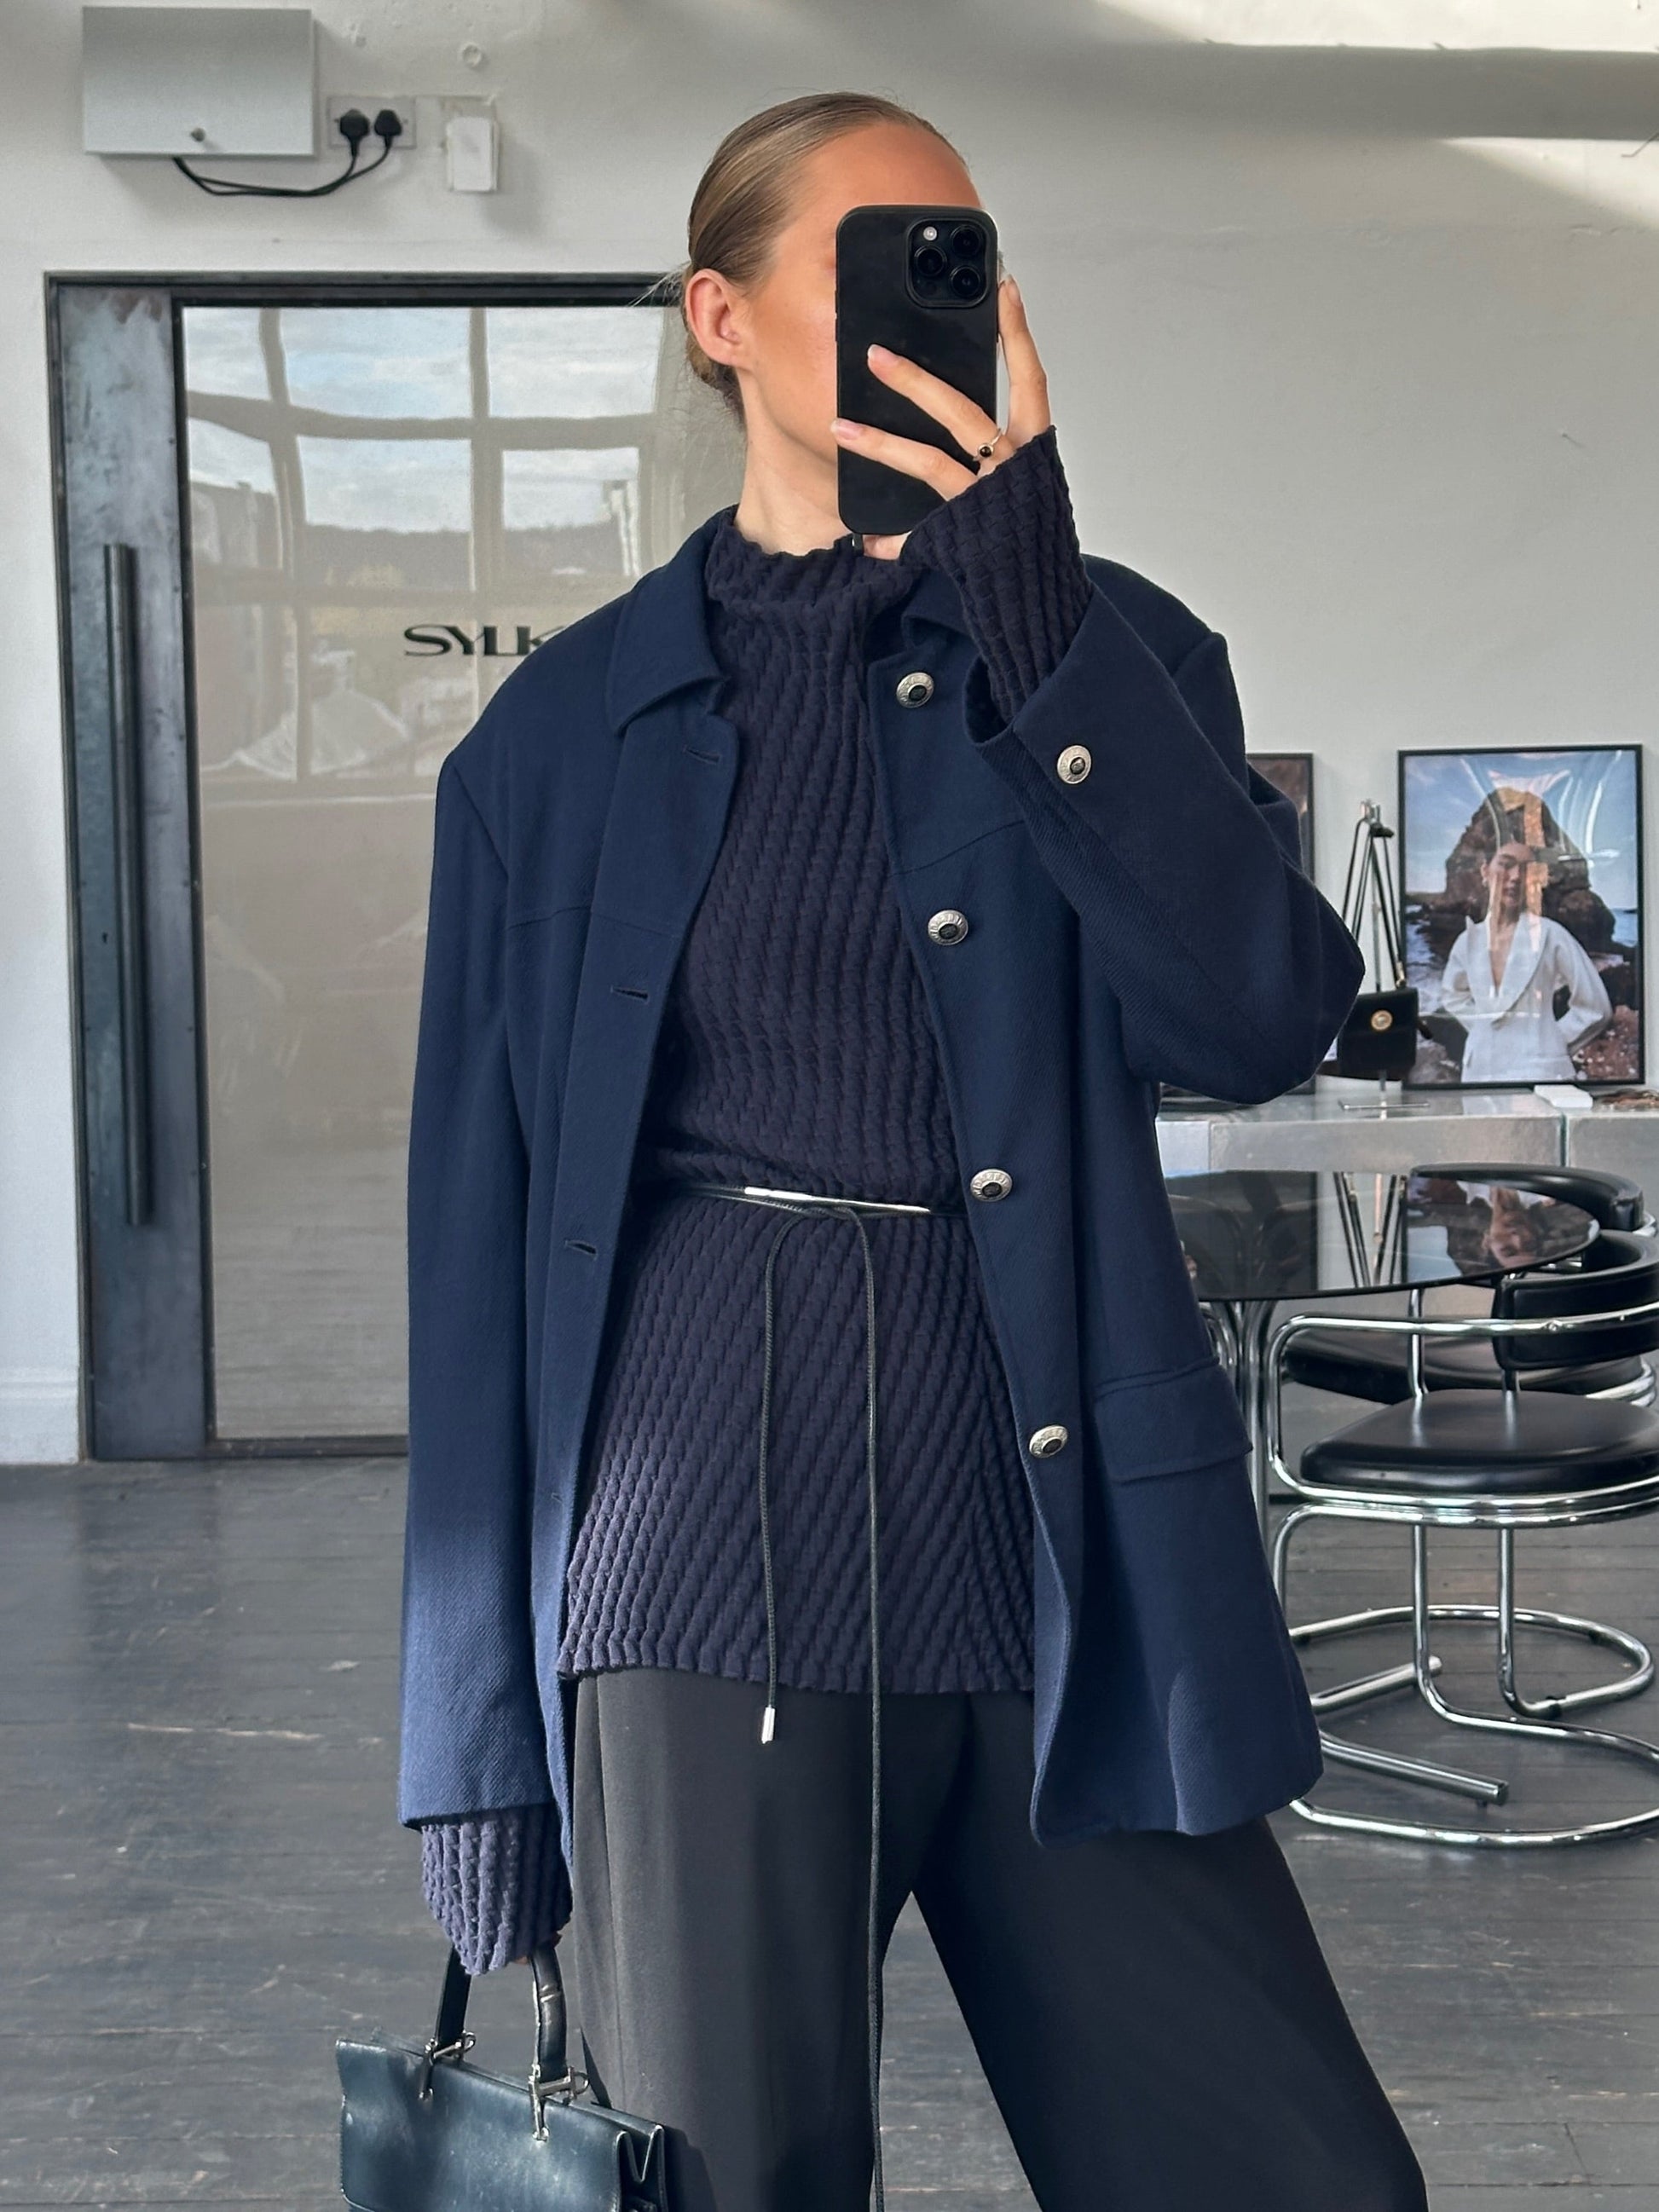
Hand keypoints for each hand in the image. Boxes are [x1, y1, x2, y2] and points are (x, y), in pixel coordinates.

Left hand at [829, 272, 1051, 561]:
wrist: (1042, 593)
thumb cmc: (1033, 536)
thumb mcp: (1027, 485)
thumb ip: (996, 452)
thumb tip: (961, 423)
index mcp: (1034, 448)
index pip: (1030, 379)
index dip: (1018, 333)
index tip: (1003, 287)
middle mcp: (1013, 467)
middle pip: (961, 411)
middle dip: (915, 380)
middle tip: (875, 354)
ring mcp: (986, 499)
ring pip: (929, 462)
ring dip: (881, 443)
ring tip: (840, 427)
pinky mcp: (964, 536)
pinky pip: (919, 533)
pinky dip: (893, 539)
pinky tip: (866, 538)